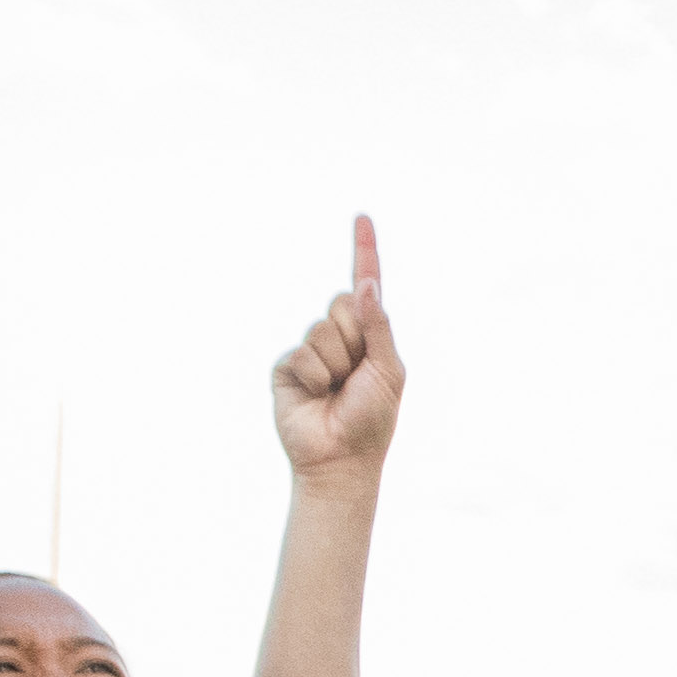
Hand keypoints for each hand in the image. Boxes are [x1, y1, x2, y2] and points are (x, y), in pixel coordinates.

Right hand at [273, 217, 405, 480]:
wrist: (341, 459)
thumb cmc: (371, 419)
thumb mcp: (387, 370)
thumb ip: (378, 327)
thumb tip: (367, 285)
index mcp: (369, 335)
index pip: (366, 286)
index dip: (364, 251)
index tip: (362, 217)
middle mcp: (339, 336)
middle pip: (344, 304)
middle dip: (355, 339)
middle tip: (356, 375)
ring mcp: (312, 350)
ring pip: (322, 330)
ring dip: (336, 365)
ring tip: (337, 391)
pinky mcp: (288, 366)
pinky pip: (303, 354)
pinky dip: (315, 377)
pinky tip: (316, 397)